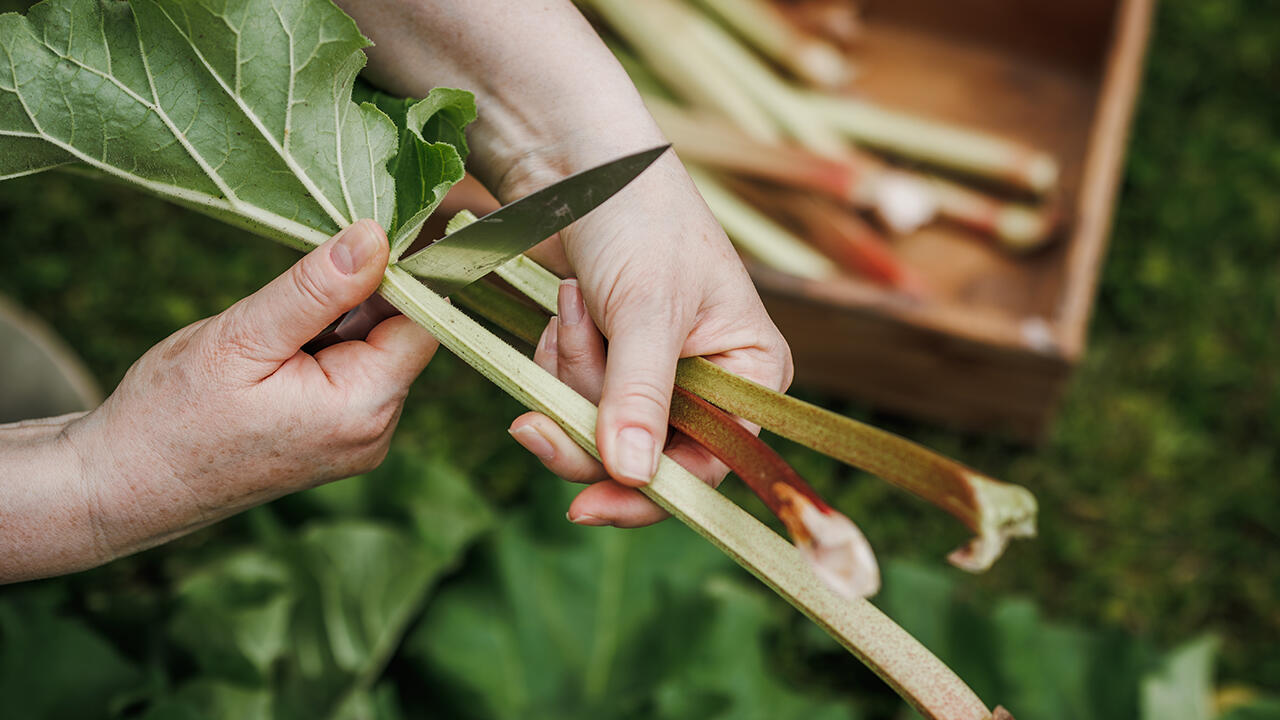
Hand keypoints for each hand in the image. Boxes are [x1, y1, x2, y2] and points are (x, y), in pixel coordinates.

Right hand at [1, 220, 437, 579]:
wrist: (125, 485)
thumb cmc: (173, 414)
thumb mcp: (244, 336)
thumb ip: (317, 288)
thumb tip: (377, 237)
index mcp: (364, 407)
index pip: (421, 321)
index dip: (397, 274)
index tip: (354, 238)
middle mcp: (376, 431)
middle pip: (399, 334)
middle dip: (356, 299)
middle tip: (287, 296)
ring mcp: (358, 440)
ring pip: (372, 350)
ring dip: (333, 322)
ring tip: (267, 333)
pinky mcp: (337, 438)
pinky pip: (350, 373)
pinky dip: (320, 347)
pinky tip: (271, 354)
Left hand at [333, 0, 791, 526]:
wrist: (582, 162)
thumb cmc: (641, 218)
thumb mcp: (648, 308)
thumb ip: (640, 394)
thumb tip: (632, 477)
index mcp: (751, 375)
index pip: (709, 467)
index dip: (649, 493)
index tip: (585, 505)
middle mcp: (710, 385)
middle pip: (643, 457)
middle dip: (588, 417)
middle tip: (544, 400)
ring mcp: (654, 374)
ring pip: (598, 428)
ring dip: (570, 371)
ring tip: (575, 304)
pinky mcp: (607, 360)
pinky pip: (571, 395)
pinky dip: (556, 357)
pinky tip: (565, 306)